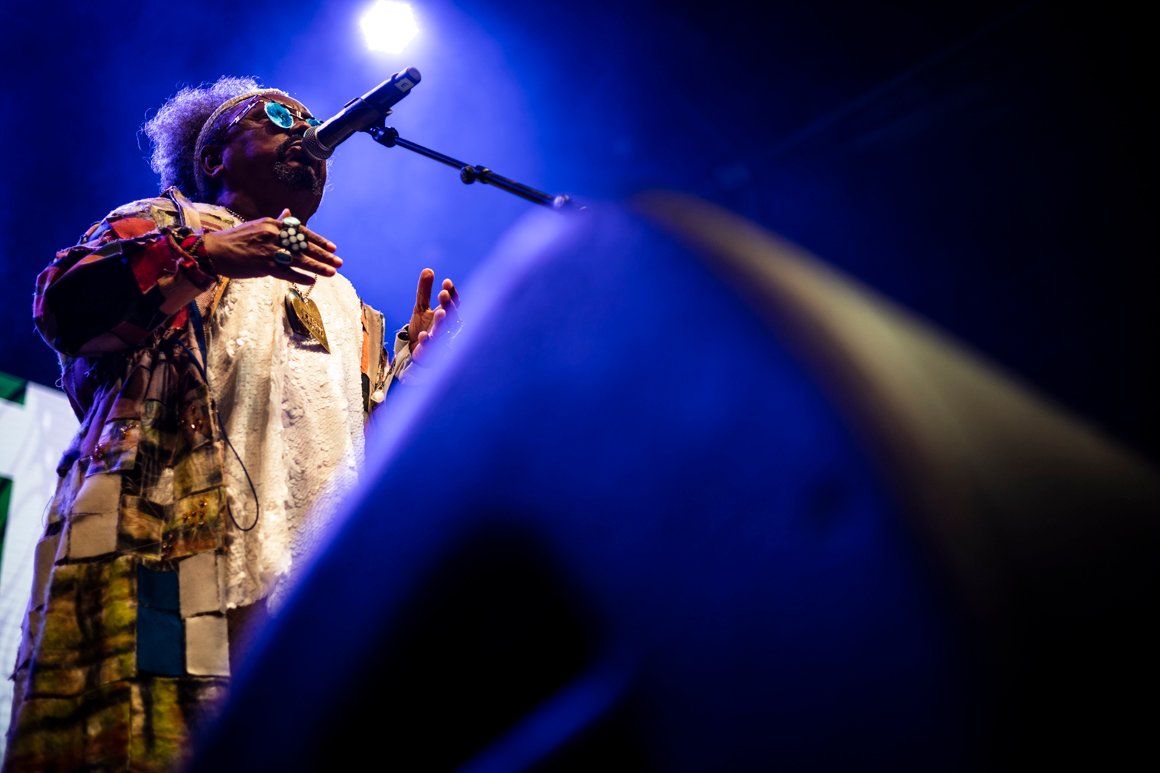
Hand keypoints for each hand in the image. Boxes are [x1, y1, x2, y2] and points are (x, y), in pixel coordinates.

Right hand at [201, 208, 341, 283]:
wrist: (214, 250)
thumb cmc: (236, 239)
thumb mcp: (258, 225)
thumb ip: (277, 222)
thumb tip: (290, 214)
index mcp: (273, 224)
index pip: (301, 232)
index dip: (319, 240)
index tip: (333, 247)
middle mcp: (273, 235)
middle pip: (304, 246)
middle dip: (323, 255)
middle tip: (339, 262)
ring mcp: (268, 250)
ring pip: (299, 260)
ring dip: (317, 267)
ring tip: (332, 272)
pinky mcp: (263, 265)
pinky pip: (286, 272)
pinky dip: (299, 277)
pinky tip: (312, 281)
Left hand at [408, 267, 459, 360]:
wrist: (412, 350)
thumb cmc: (422, 327)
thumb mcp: (421, 307)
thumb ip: (424, 291)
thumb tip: (428, 269)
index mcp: (447, 314)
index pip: (453, 302)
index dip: (452, 293)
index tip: (446, 282)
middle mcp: (447, 326)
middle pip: (452, 315)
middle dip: (449, 305)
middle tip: (442, 294)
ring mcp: (440, 339)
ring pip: (444, 330)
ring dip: (442, 322)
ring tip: (440, 312)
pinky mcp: (430, 352)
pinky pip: (431, 346)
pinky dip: (428, 341)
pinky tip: (423, 335)